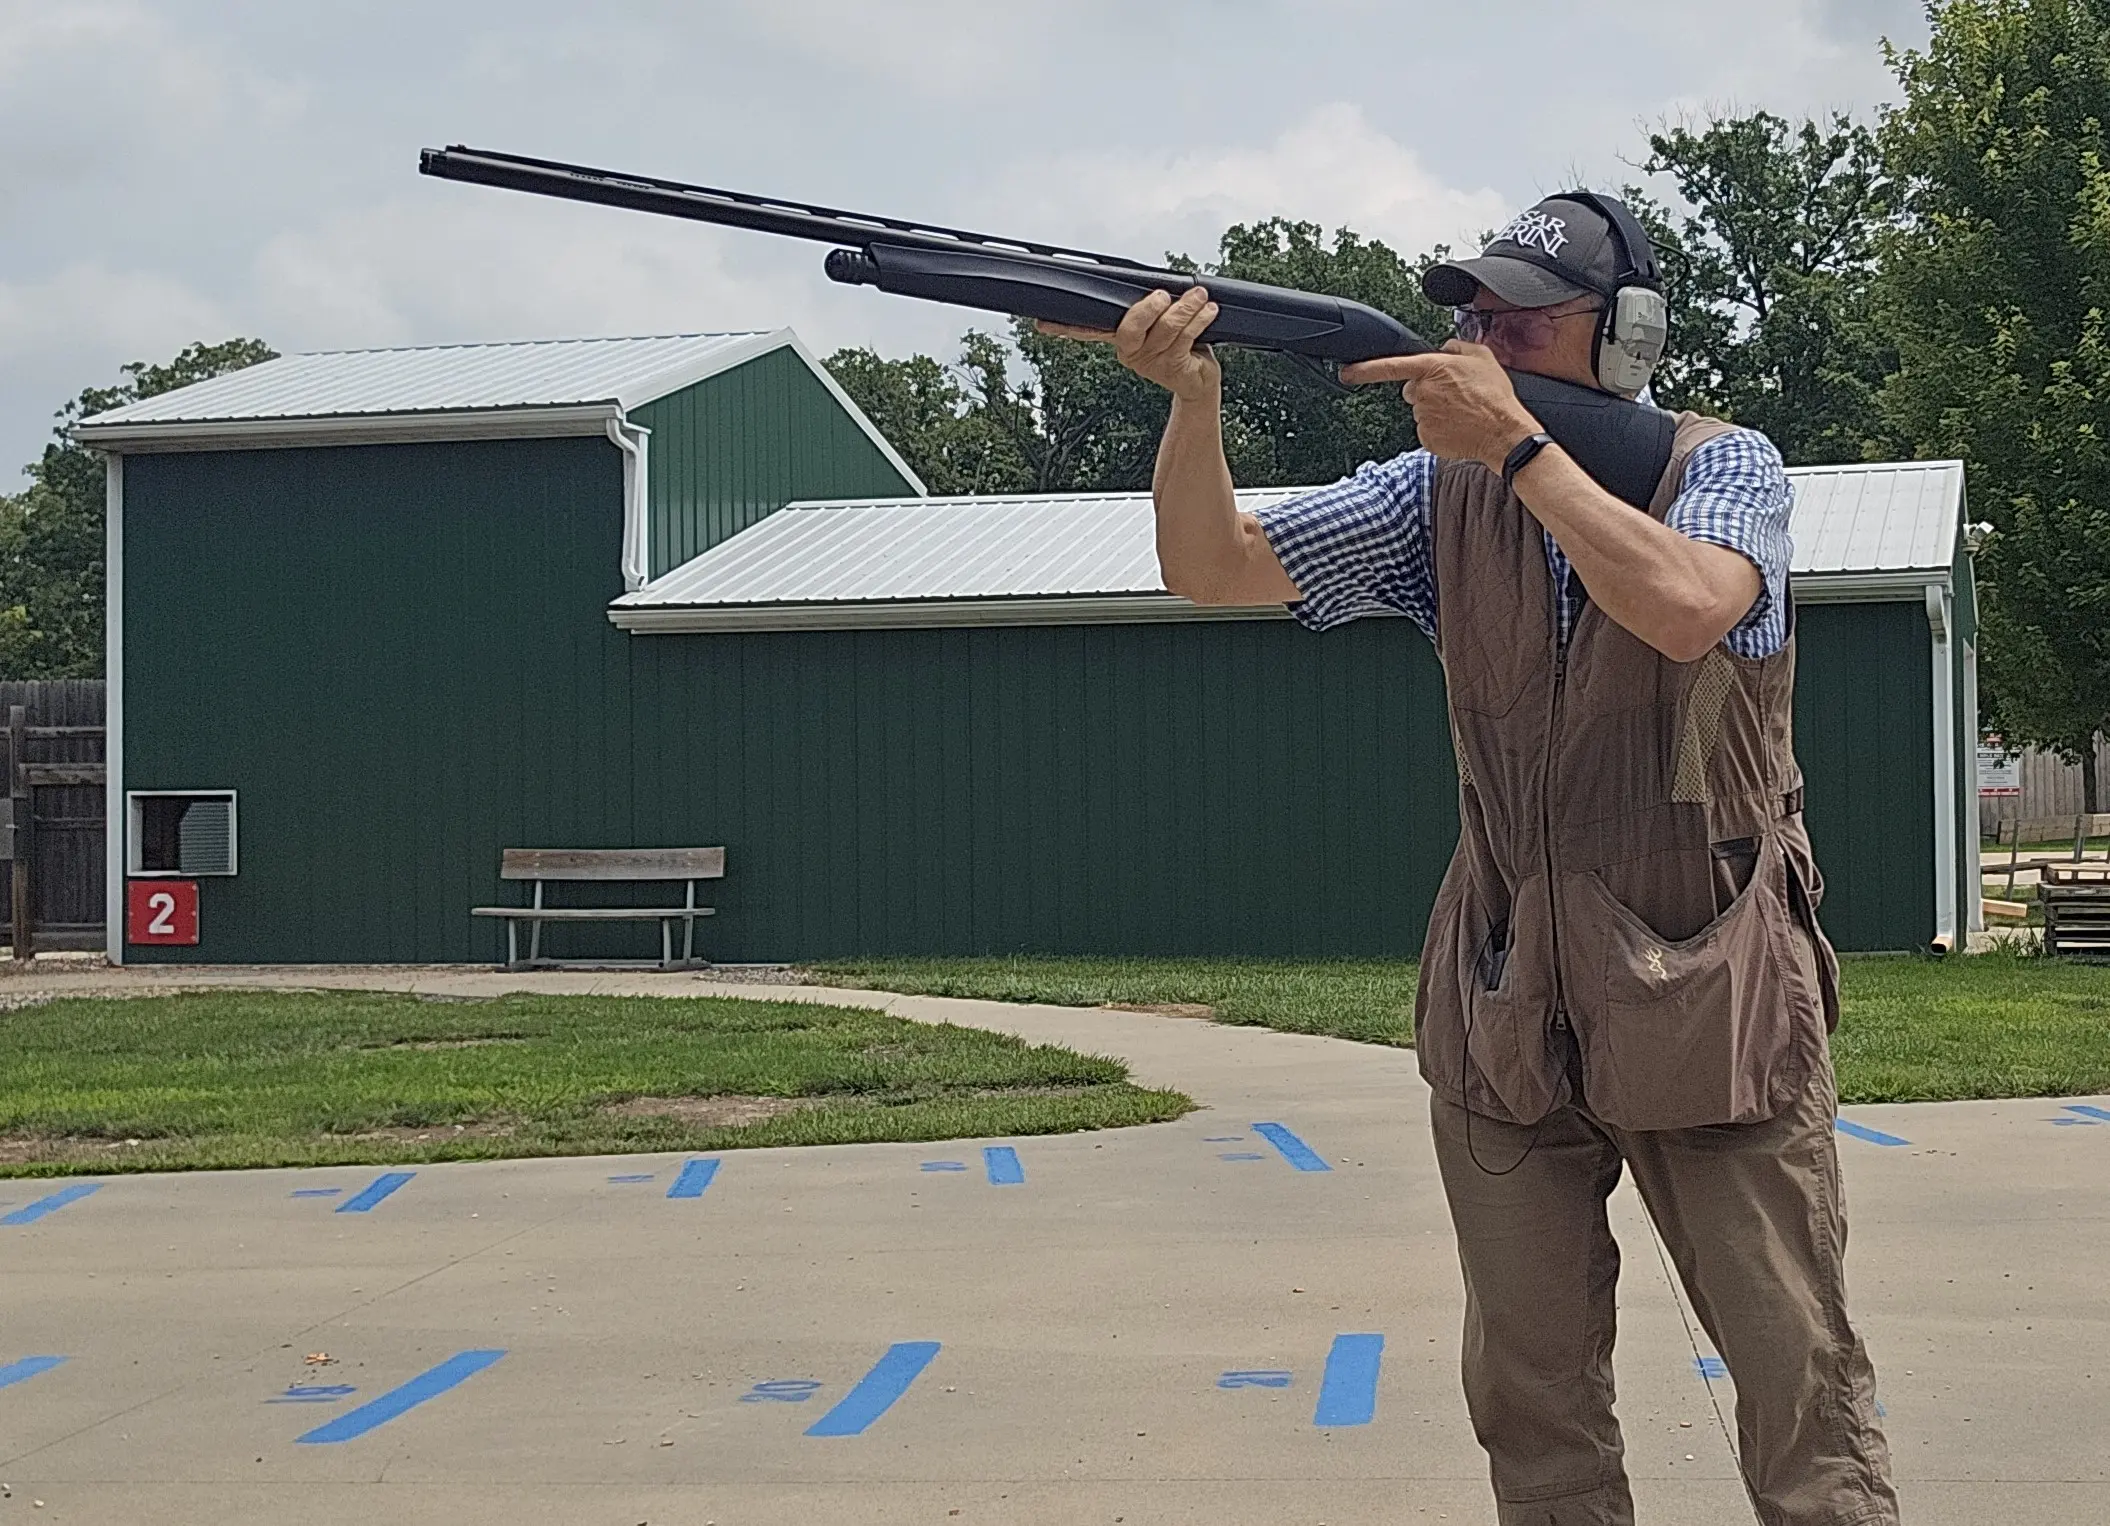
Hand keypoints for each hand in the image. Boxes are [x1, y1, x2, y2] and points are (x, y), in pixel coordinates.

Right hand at [1037, 287, 1221, 402]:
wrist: (1199, 381)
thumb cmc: (1180, 345)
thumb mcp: (1160, 324)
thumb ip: (1150, 307)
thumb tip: (1154, 283)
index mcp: (1120, 340)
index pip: (1089, 330)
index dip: (1065, 327)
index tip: (1043, 324)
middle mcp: (1131, 352)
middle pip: (1129, 327)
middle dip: (1147, 308)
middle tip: (1162, 296)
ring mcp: (1150, 363)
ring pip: (1165, 328)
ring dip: (1186, 308)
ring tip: (1200, 297)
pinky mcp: (1172, 369)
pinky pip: (1185, 338)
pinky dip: (1199, 320)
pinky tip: (1208, 311)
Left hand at [1341, 340, 1541, 470]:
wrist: (1505, 433)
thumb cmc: (1495, 396)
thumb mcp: (1483, 357)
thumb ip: (1457, 346)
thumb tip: (1445, 348)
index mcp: (1432, 369)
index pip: (1390, 366)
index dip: (1364, 369)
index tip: (1346, 373)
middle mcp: (1422, 394)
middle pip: (1412, 389)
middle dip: (1428, 389)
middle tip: (1456, 394)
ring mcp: (1422, 418)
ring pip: (1421, 410)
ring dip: (1436, 409)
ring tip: (1463, 411)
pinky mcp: (1426, 439)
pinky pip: (1427, 429)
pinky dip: (1440, 428)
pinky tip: (1459, 426)